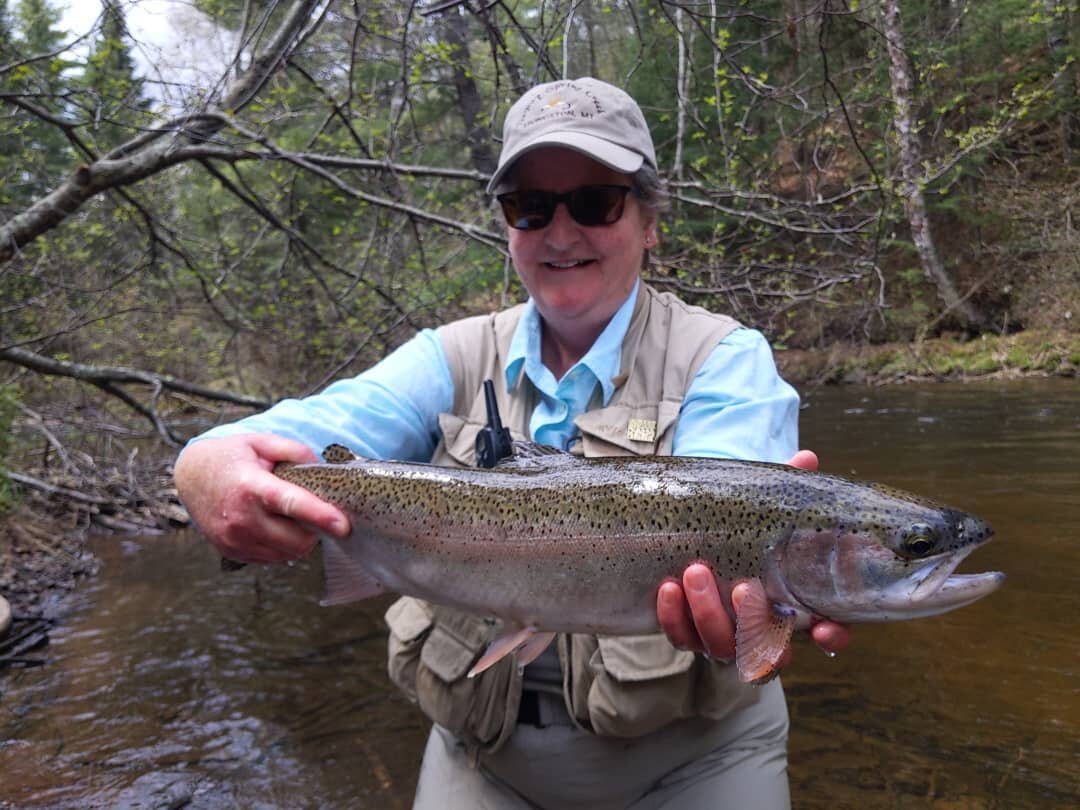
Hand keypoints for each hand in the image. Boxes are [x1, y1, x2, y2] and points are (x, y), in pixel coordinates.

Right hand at [173, 433, 349, 563]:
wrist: (191, 475)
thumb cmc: (231, 457)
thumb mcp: (261, 441)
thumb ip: (294, 450)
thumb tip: (319, 466)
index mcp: (250, 487)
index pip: (290, 504)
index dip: (319, 516)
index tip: (343, 525)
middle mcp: (241, 518)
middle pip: (295, 540)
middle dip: (316, 530)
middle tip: (318, 513)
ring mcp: (235, 539)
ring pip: (287, 554)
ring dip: (300, 540)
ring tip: (293, 517)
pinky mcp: (232, 551)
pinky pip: (272, 559)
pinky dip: (284, 547)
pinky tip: (278, 527)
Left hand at [656, 449, 849, 661]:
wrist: (690, 533)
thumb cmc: (740, 524)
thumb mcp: (761, 507)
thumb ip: (785, 488)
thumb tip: (806, 458)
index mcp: (795, 602)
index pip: (826, 632)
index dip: (832, 636)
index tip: (823, 629)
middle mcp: (761, 628)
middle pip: (766, 647)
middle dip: (753, 622)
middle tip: (743, 588)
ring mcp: (723, 635)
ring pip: (720, 645)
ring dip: (708, 613)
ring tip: (694, 572)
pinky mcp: (688, 632)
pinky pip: (681, 637)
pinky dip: (673, 617)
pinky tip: (667, 588)